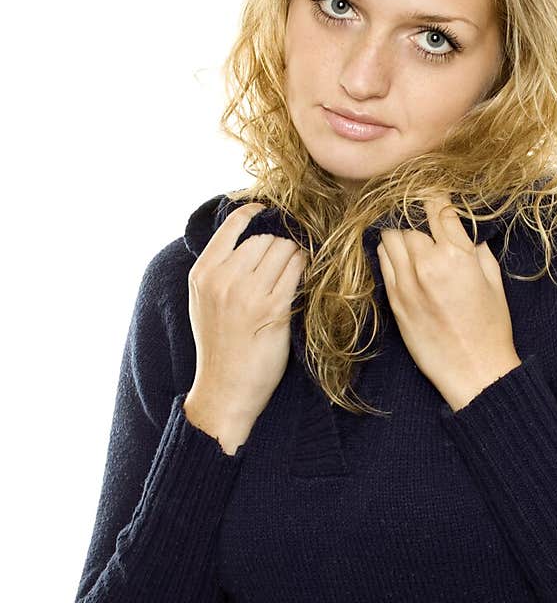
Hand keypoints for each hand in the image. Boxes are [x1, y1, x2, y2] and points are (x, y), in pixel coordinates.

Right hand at [186, 202, 306, 433]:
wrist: (224, 389)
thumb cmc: (218, 345)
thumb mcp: (204, 301)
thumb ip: (218, 269)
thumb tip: (249, 236)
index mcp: (203, 273)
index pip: (234, 225)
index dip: (257, 214)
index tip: (271, 213)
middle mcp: (223, 279)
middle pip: (265, 238)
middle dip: (281, 242)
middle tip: (290, 253)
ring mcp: (248, 293)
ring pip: (284, 250)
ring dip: (297, 254)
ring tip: (297, 266)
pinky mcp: (274, 309)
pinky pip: (297, 271)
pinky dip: (306, 268)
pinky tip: (308, 274)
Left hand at [377, 191, 521, 410]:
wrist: (473, 370)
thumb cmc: (491, 328)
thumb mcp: (493, 281)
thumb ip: (477, 250)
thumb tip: (464, 232)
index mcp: (455, 255)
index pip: (437, 207)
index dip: (435, 195)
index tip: (435, 194)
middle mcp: (426, 264)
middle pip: (407, 219)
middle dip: (414, 213)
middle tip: (419, 213)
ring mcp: (405, 282)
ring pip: (389, 237)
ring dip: (398, 230)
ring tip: (408, 232)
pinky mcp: (394, 300)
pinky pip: (382, 262)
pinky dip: (389, 252)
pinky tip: (400, 254)